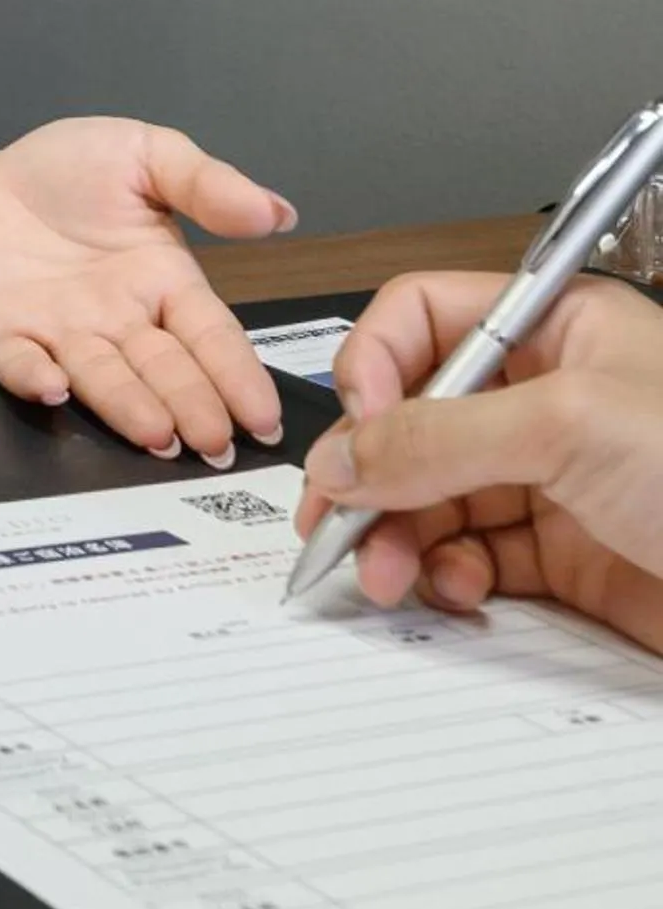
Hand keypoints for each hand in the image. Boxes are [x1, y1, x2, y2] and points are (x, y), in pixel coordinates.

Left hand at [0, 118, 298, 461]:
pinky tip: (55, 387)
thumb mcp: (148, 155)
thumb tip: (277, 212)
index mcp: (163, 282)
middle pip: (164, 370)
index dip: (239, 375)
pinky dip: (34, 377)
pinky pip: (18, 362)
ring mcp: (59, 333)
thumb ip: (207, 184)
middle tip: (216, 445)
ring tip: (158, 435)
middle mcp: (116, 320)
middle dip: (193, 407)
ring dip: (128, 407)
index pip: (211, 336)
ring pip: (101, 378)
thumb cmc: (62, 170)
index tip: (264, 416)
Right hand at [298, 275, 662, 651]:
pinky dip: (442, 577)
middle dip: (370, 475)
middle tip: (338, 526)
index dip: (376, 370)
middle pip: (410, 420)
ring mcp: (552, 478)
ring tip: (390, 575)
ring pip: (427, 496)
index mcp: (559, 330)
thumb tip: (342, 459)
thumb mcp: (570, 427)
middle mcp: (549, 397)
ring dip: (394, 536)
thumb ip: (439, 437)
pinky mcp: (561, 553)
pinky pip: (465, 557)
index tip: (362, 432)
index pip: (422, 319)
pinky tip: (453, 589)